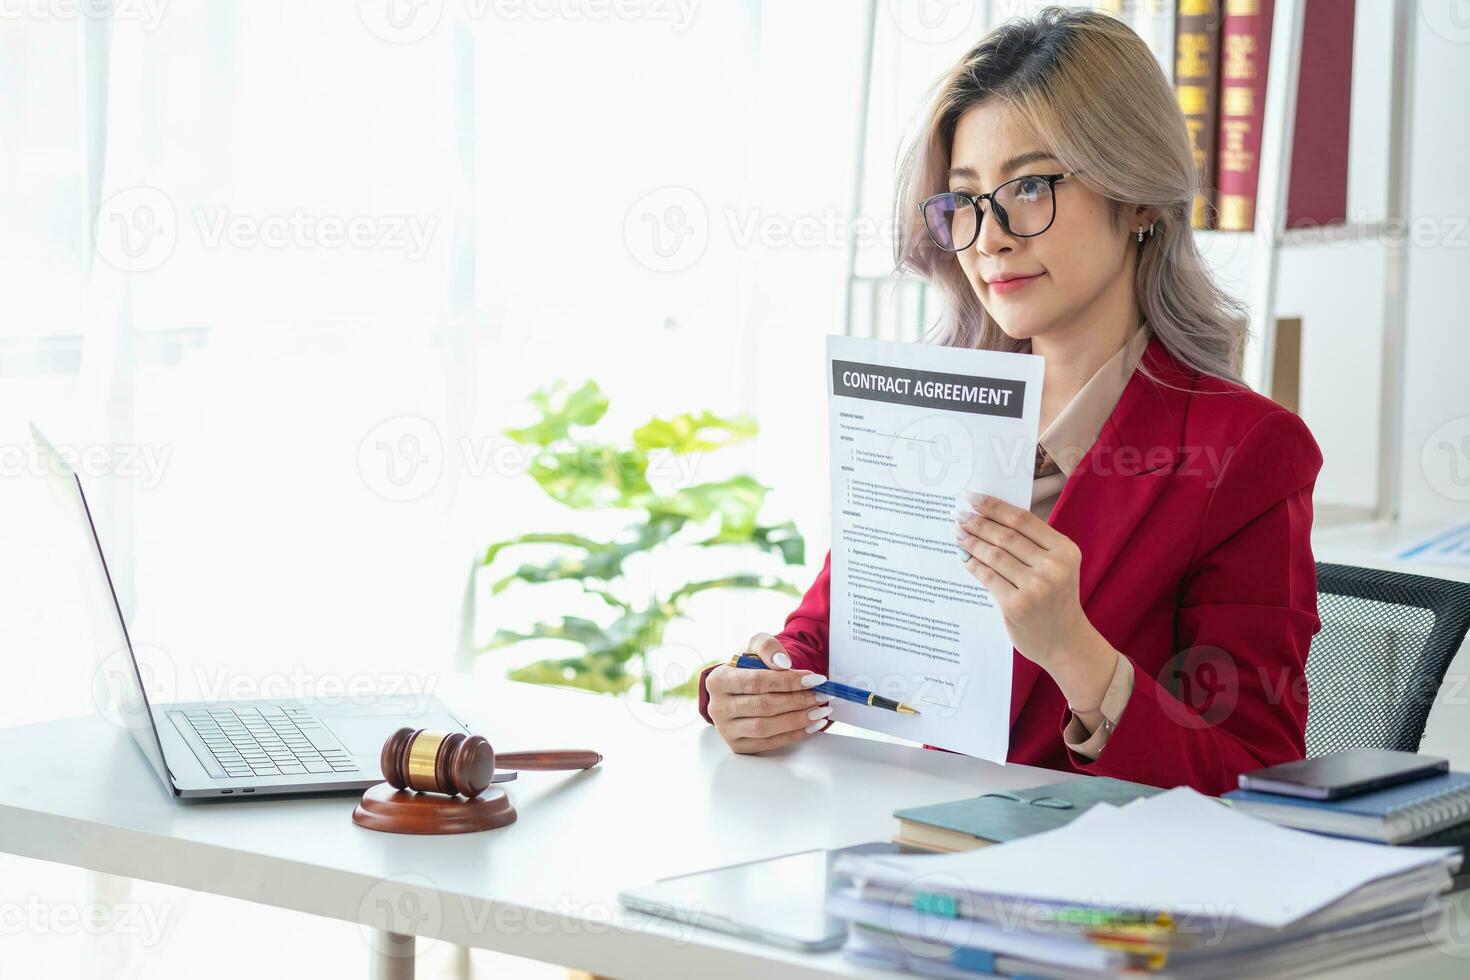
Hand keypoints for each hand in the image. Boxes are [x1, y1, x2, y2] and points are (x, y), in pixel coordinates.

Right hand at [706, 632, 831, 753]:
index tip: (814, 679)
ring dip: (798, 720)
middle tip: (821, 696)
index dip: (788, 681)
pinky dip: (794, 735)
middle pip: (763, 706)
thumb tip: (783, 663)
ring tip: (820, 711)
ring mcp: (726, 730)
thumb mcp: (754, 647)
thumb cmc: (747, 668)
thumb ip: (767, 647)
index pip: (757, 681)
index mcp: (718, 680)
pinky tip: (811, 726)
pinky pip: (769, 743)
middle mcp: (718, 707)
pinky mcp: (738, 746)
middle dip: (798, 701)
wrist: (736, 689)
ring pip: (766, 727)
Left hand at [953, 493, 1115, 709]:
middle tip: (958, 513)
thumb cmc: (1056, 599)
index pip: (1023, 520)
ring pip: (994, 555)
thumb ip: (1034, 544)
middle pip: (1006, 536)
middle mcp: (1053, 567)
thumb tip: (990, 517)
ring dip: (971, 541)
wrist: (1064, 641)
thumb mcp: (1058, 566)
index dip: (994, 507)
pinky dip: (973, 564)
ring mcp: (1035, 588)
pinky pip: (987, 577)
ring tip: (957, 532)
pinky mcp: (1016, 606)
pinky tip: (964, 556)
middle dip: (978, 522)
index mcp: (1065, 551)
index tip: (973, 498)